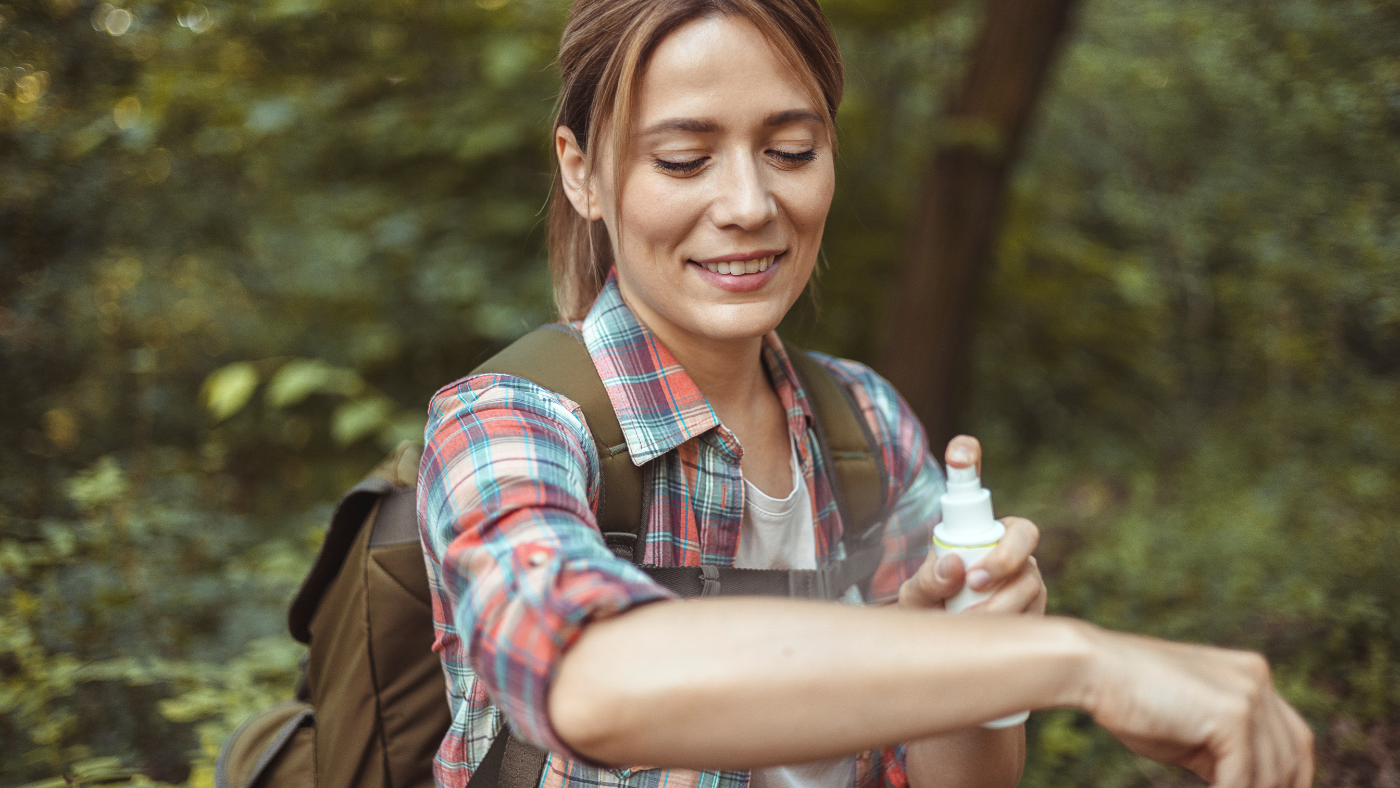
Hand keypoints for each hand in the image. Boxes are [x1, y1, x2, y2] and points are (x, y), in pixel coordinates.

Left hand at [898, 435, 1047, 614]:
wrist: (945, 648)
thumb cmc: (929, 612)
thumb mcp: (916, 597)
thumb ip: (927, 580)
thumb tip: (953, 565)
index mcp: (974, 529)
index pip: (974, 488)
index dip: (967, 459)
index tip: (957, 452)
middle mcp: (1007, 545)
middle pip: (1024, 533)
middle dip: (1004, 557)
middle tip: (974, 581)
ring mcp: (1027, 575)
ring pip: (1028, 581)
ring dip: (997, 604)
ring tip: (966, 620)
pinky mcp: (1039, 608)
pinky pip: (1034, 612)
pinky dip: (1009, 624)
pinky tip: (987, 632)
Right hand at [1080, 627, 1314, 787]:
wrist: (1094, 670)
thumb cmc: (1132, 701)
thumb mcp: (1191, 731)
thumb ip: (1224, 751)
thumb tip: (1247, 786)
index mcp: (1253, 675)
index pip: (1295, 739)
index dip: (1294, 778)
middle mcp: (1259, 678)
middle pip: (1292, 757)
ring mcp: (1249, 694)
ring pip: (1270, 772)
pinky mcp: (1231, 714)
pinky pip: (1242, 777)